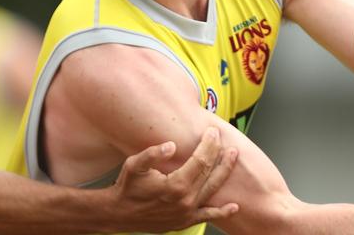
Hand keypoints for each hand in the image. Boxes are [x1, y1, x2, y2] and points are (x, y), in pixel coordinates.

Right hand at [108, 127, 238, 232]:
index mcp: (175, 185)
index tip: (212, 131)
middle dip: (218, 153)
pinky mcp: (185, 221)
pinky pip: (208, 216)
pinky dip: (222, 212)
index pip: (200, 160)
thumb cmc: (127, 187)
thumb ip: (152, 154)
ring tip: (233, 157)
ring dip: (224, 172)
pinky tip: (234, 207)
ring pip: (212, 189)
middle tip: (223, 138)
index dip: (208, 144)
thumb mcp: (134, 166)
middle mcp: (185, 200)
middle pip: (209, 172)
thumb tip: (171, 145)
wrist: (119, 214)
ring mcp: (187, 212)